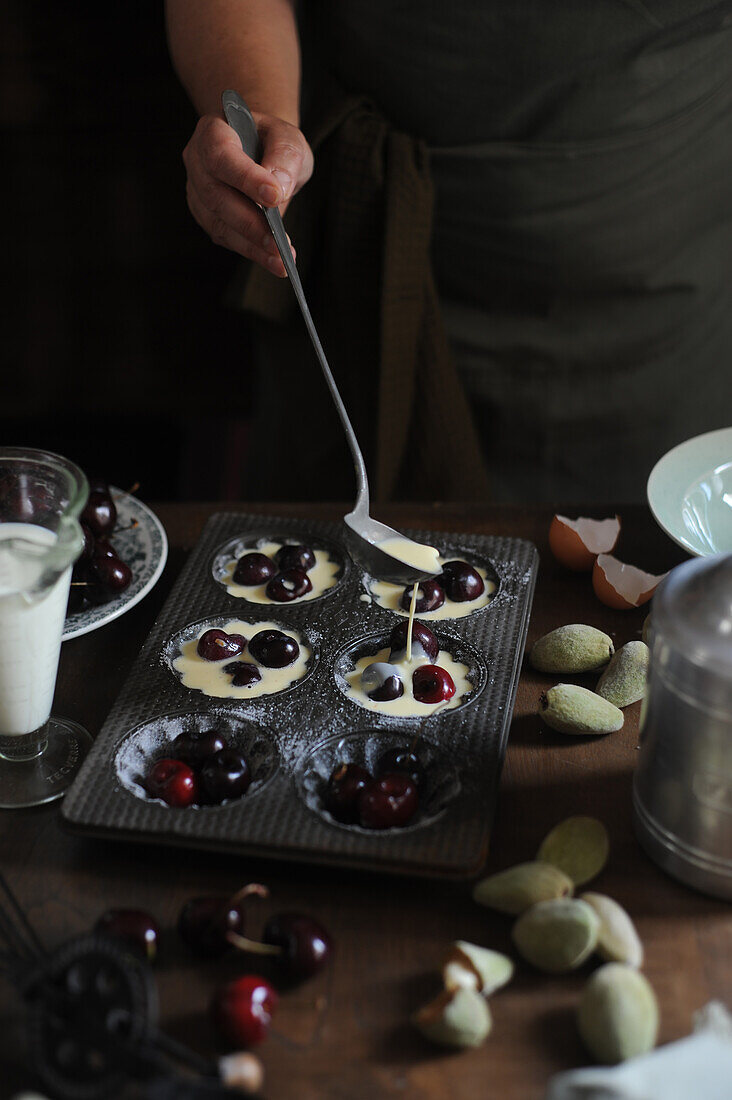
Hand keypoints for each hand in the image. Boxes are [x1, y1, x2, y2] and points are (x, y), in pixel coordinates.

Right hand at [182, 111, 313, 275]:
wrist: (262, 151)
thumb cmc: (272, 142)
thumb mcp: (288, 138)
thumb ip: (285, 156)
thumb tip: (278, 188)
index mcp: (213, 131)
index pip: (220, 155)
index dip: (244, 177)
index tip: (273, 196)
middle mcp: (197, 161)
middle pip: (215, 194)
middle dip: (249, 222)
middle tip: (279, 243)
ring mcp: (197, 191)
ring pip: (217, 222)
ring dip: (250, 245)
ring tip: (280, 260)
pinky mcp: (206, 216)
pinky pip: (224, 237)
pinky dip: (249, 250)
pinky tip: (272, 260)